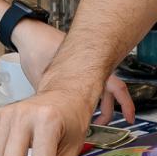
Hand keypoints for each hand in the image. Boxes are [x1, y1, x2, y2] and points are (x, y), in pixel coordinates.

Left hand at [10, 18, 134, 123]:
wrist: (27, 33)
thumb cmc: (36, 48)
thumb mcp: (45, 82)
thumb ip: (57, 101)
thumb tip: (61, 118)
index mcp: (90, 66)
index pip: (117, 87)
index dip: (126, 105)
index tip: (129, 117)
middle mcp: (90, 62)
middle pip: (112, 88)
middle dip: (110, 107)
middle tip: (105, 122)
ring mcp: (83, 61)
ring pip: (100, 84)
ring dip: (98, 100)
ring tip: (91, 116)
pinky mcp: (73, 61)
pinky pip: (87, 78)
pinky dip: (86, 92)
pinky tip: (77, 101)